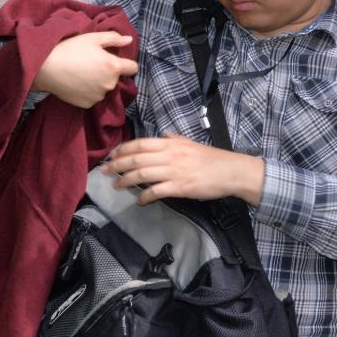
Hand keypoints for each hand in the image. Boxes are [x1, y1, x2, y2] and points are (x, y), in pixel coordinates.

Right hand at [33, 31, 138, 107]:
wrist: (45, 67)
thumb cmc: (69, 49)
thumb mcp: (92, 38)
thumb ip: (114, 38)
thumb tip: (129, 40)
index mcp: (114, 66)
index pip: (133, 68)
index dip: (126, 63)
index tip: (116, 60)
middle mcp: (110, 84)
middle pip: (117, 78)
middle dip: (109, 72)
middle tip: (92, 64)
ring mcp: (99, 96)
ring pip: (105, 89)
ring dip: (99, 83)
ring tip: (82, 74)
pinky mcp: (87, 104)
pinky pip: (93, 97)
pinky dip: (88, 92)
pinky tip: (76, 83)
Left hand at [106, 133, 266, 205]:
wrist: (232, 172)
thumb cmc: (213, 159)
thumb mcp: (192, 144)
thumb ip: (175, 139)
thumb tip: (162, 135)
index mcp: (172, 144)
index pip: (140, 144)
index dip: (122, 150)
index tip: (112, 156)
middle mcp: (170, 156)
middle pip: (136, 159)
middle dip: (116, 165)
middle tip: (104, 172)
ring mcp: (174, 172)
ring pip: (141, 175)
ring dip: (125, 181)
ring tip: (116, 186)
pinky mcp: (179, 187)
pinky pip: (155, 192)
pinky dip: (144, 197)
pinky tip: (139, 200)